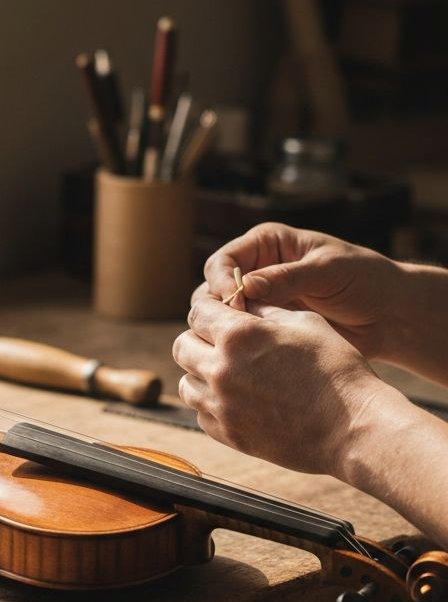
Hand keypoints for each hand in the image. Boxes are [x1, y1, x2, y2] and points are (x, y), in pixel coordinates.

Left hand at [172, 295, 389, 476]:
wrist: (351, 428)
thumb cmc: (336, 370)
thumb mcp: (305, 323)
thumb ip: (265, 310)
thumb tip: (242, 303)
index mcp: (238, 336)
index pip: (198, 312)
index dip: (210, 309)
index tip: (221, 314)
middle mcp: (220, 370)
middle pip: (182, 346)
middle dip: (199, 339)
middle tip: (222, 343)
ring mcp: (220, 406)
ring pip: (186, 383)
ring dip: (201, 373)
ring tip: (229, 372)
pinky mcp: (226, 433)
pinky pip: (200, 412)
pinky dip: (211, 403)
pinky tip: (237, 399)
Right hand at [199, 222, 402, 358]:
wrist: (391, 315)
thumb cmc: (367, 281)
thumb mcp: (329, 272)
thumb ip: (287, 278)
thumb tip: (244, 287)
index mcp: (267, 245)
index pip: (222, 261)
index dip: (220, 283)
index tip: (232, 304)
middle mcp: (256, 271)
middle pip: (211, 290)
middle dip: (217, 310)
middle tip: (235, 329)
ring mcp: (259, 302)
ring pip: (220, 317)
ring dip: (226, 330)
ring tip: (244, 345)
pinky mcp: (266, 328)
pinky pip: (239, 337)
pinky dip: (240, 346)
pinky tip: (251, 356)